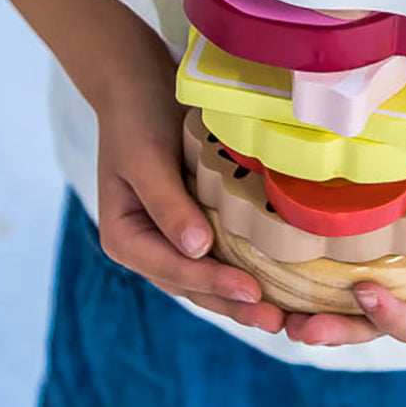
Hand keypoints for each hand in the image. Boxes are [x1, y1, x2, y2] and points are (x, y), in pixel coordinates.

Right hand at [95, 76, 285, 333]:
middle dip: (233, 305)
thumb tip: (197, 250)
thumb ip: (168, 204)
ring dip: (240, 298)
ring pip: (207, 277)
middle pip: (192, 285)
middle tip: (277, 322)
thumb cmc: (137, 117)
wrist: (137, 84)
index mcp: (124, 237)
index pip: (173, 270)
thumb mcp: (145, 158)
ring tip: (281, 316)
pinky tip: (275, 281)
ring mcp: (171, 236)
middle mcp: (146, 245)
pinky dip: (242, 268)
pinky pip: (220, 253)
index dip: (213, 285)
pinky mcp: (194, 221)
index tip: (251, 293)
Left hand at [284, 167, 405, 345]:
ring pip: (346, 298)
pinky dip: (314, 265)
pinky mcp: (376, 243)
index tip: (363, 293)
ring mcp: (392, 271)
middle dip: (333, 329)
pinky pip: (343, 259)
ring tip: (273, 308)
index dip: (387, 315)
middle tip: (297, 330)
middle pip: (367, 322)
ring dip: (311, 306)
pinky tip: (281, 258)